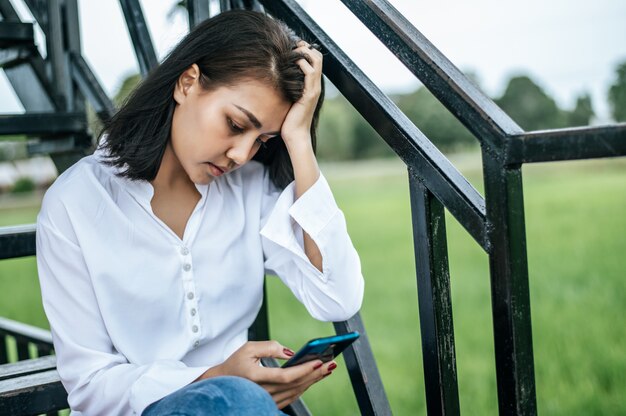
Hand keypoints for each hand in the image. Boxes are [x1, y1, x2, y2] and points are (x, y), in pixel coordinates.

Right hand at [196, 340, 335, 408]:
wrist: (223, 383)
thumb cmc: (235, 364)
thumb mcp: (248, 348)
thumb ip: (270, 346)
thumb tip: (290, 352)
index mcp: (256, 377)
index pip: (285, 376)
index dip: (303, 370)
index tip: (318, 361)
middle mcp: (263, 392)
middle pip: (296, 384)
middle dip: (316, 374)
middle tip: (331, 363)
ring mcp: (268, 400)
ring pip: (297, 392)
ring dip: (314, 380)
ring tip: (327, 368)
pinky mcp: (272, 402)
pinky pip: (293, 396)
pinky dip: (306, 386)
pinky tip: (315, 377)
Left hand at [280, 40, 322, 148]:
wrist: (295, 135)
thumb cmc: (289, 119)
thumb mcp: (288, 98)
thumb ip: (288, 87)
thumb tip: (276, 77)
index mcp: (312, 85)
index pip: (315, 60)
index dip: (306, 50)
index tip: (293, 47)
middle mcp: (315, 85)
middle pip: (318, 57)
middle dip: (305, 47)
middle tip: (293, 46)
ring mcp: (314, 89)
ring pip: (316, 61)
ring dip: (304, 52)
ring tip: (292, 52)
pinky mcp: (309, 94)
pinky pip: (309, 73)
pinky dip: (302, 63)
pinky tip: (292, 63)